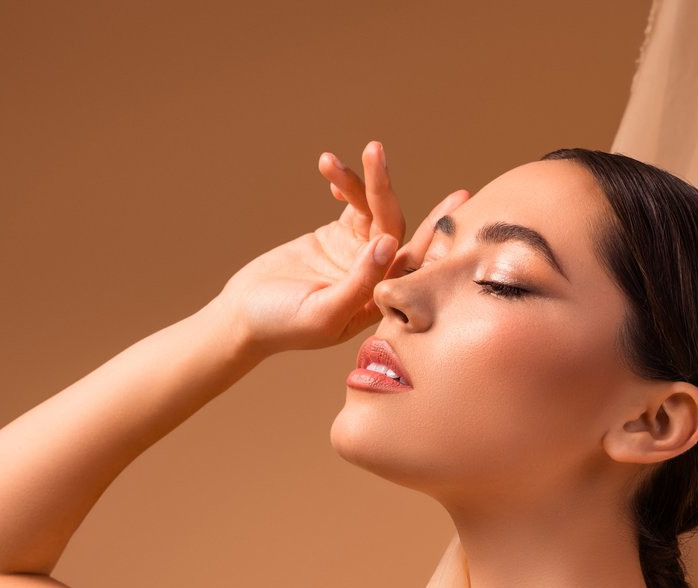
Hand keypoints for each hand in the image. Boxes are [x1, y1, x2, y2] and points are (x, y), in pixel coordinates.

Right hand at [215, 140, 469, 356]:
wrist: (242, 316)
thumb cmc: (281, 324)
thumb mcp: (322, 313)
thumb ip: (358, 283)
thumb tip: (388, 243)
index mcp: (382, 299)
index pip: (416, 262)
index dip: (435, 233)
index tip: (455, 202)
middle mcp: (376, 274)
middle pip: (395, 226)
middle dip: (386, 190)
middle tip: (377, 153)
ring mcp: (357, 254)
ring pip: (372, 210)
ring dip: (357, 182)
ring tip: (331, 161)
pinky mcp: (336, 237)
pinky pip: (351, 204)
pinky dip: (344, 184)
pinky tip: (329, 169)